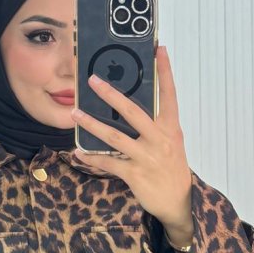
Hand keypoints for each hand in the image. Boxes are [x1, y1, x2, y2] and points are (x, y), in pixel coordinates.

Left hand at [72, 44, 192, 240]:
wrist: (178, 202)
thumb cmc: (172, 168)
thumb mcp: (171, 142)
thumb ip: (156, 125)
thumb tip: (132, 108)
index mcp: (171, 128)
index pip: (169, 95)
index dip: (165, 72)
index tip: (159, 50)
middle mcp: (160, 140)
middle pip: (133, 112)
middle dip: (111, 94)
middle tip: (93, 80)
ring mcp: (147, 157)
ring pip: (115, 136)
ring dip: (92, 124)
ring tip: (75, 113)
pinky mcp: (135, 174)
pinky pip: (109, 162)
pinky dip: (92, 157)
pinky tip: (78, 151)